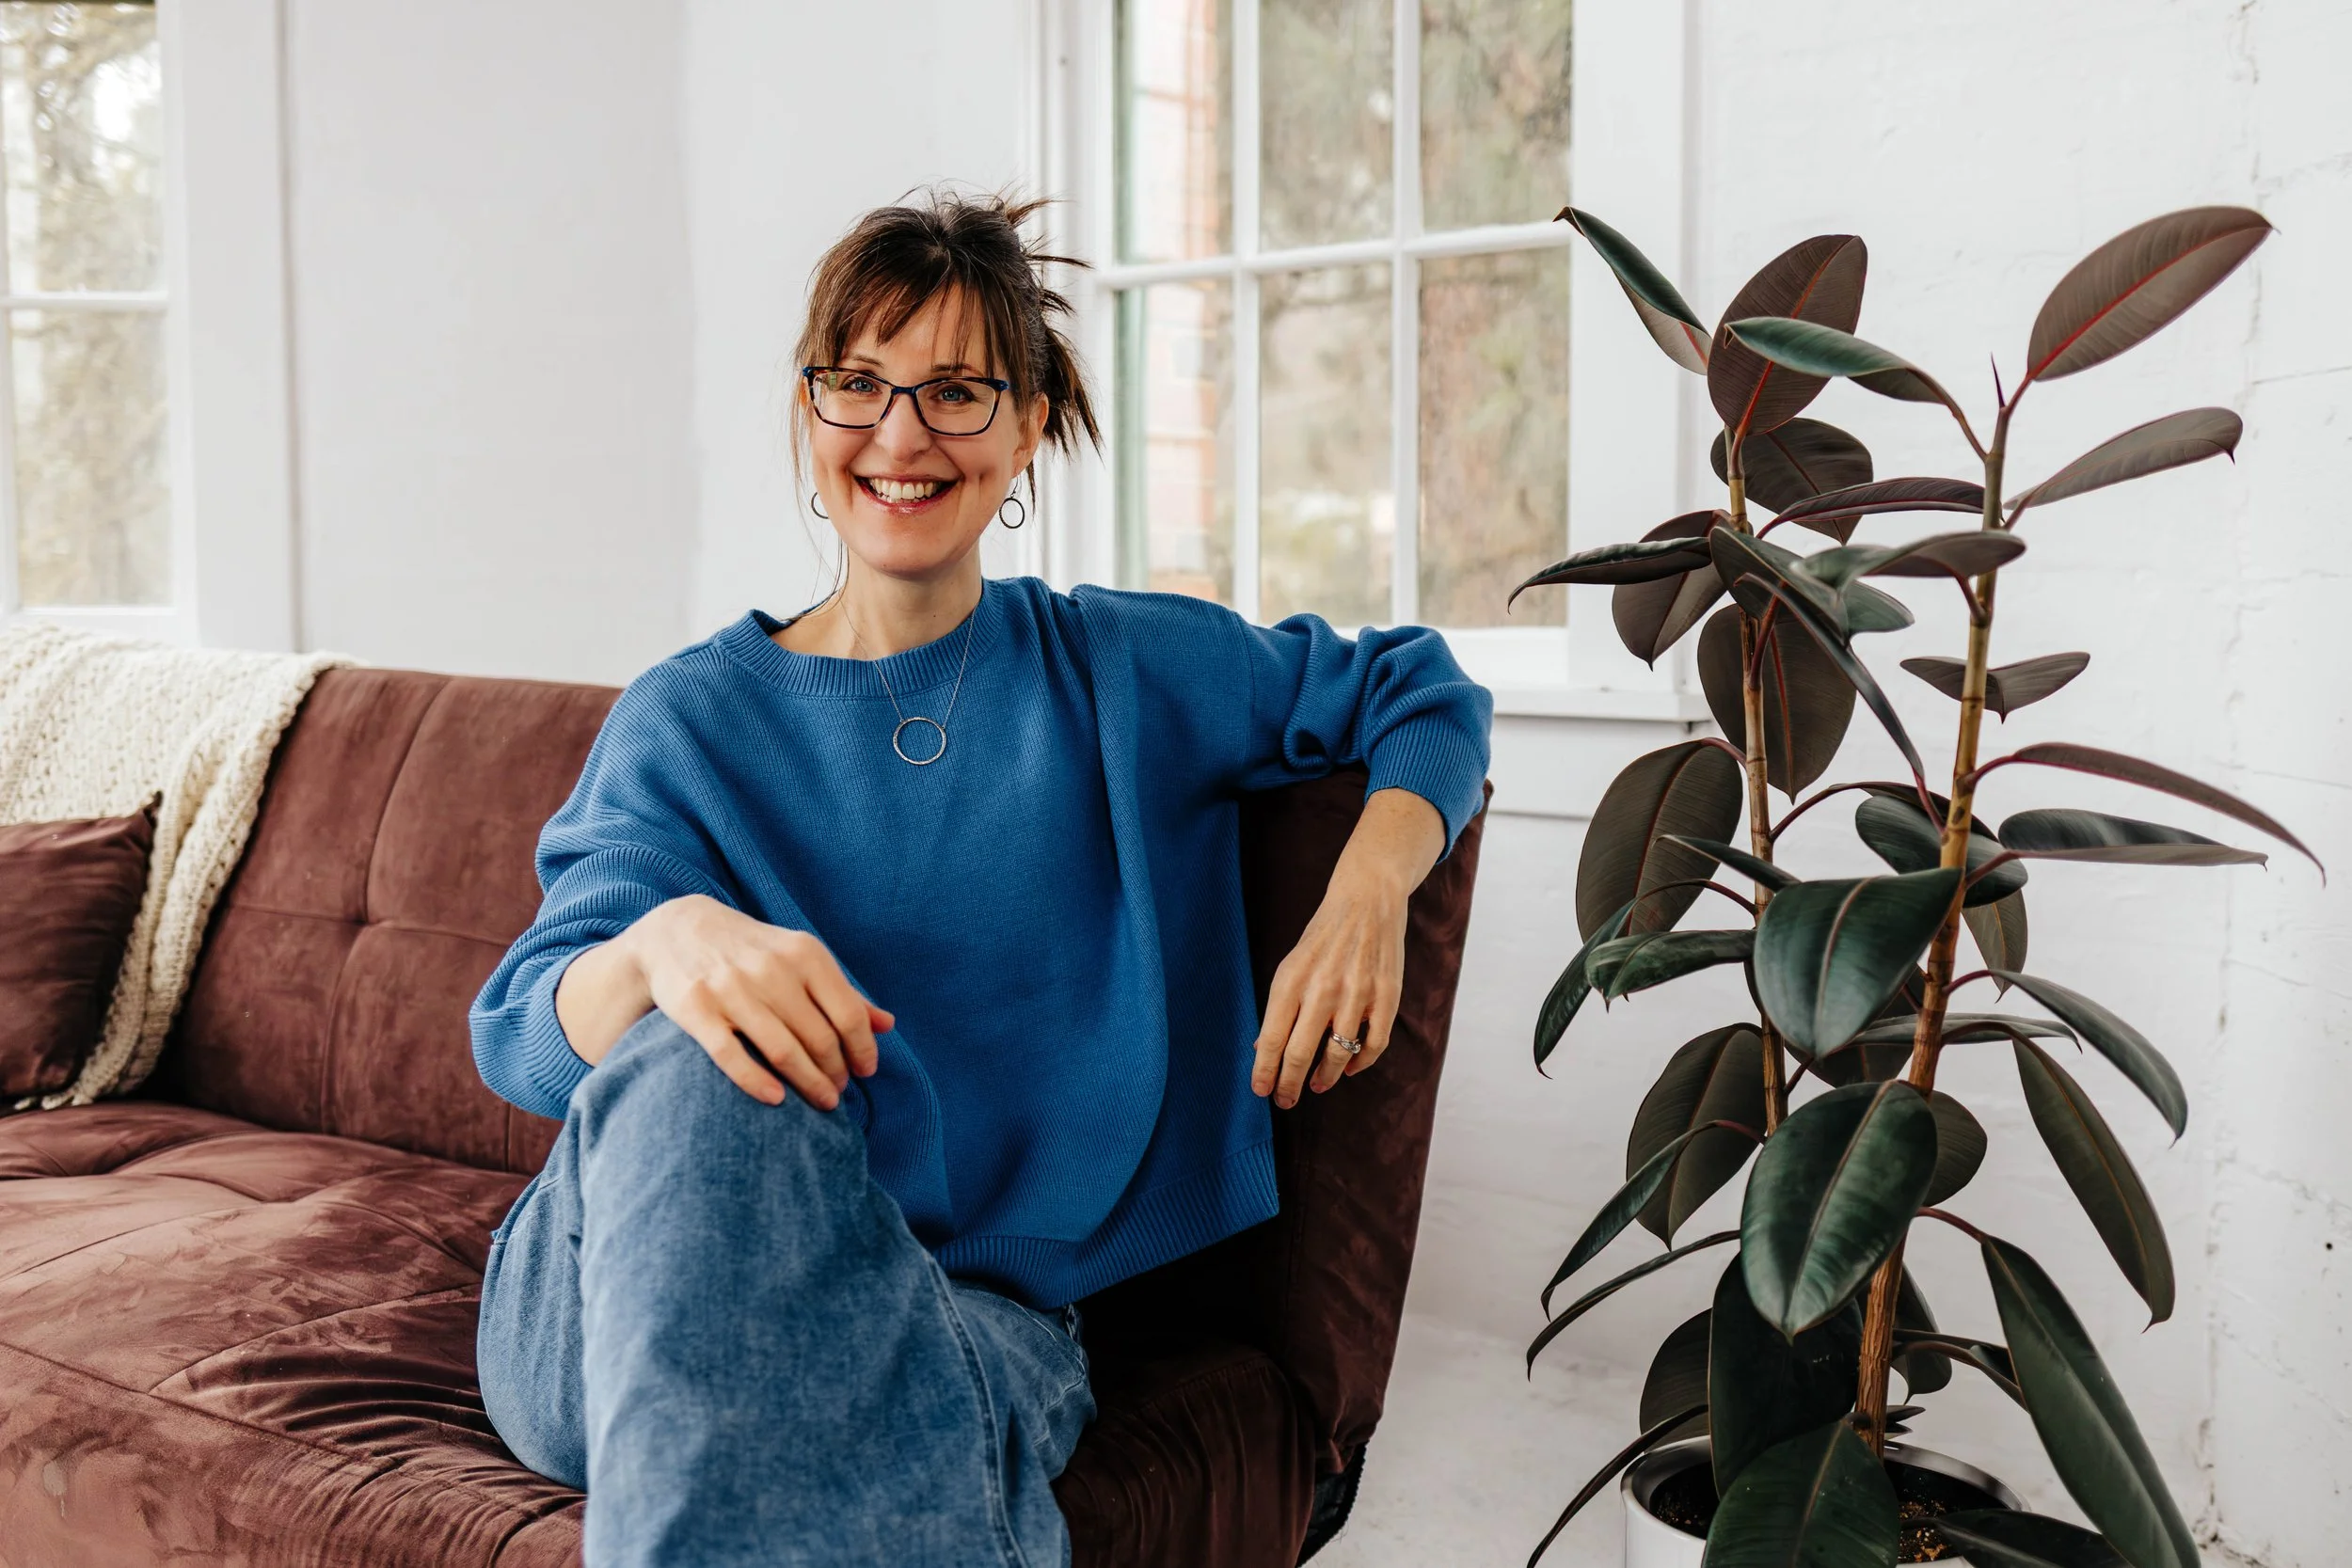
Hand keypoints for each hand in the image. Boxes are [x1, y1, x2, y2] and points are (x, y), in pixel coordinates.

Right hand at [604, 895, 893, 1108]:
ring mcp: (732, 989)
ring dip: (809, 1083)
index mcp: (805, 954)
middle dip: (836, 1072)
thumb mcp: (800, 959)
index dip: (863, 1049)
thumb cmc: (754, 952)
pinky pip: (731, 1054)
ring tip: (822, 1102)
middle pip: (820, 1037)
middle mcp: (771, 969)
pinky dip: (756, 1081)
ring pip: (782, 1050)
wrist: (677, 930)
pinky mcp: (696, 1009)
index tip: (865, 1073)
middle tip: (838, 1093)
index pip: (849, 1013)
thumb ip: (842, 992)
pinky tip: (777, 1099)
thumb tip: (888, 1025)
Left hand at [1250, 789, 1442, 1108]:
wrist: (1367, 899)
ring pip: (1337, 1055)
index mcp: (1291, 980)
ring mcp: (1357, 994)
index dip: (1264, 1072)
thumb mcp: (1290, 965)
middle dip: (1288, 1085)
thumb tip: (1263, 1050)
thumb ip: (1279, 1007)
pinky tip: (1349, 1069)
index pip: (1271, 1039)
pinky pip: (1373, 1045)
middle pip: (1299, 1053)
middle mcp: (1323, 989)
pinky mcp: (1386, 996)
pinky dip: (1360, 1064)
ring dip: (1324, 1078)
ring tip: (1315, 1086)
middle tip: (1284, 1101)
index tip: (1260, 1092)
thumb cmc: (1322, 937)